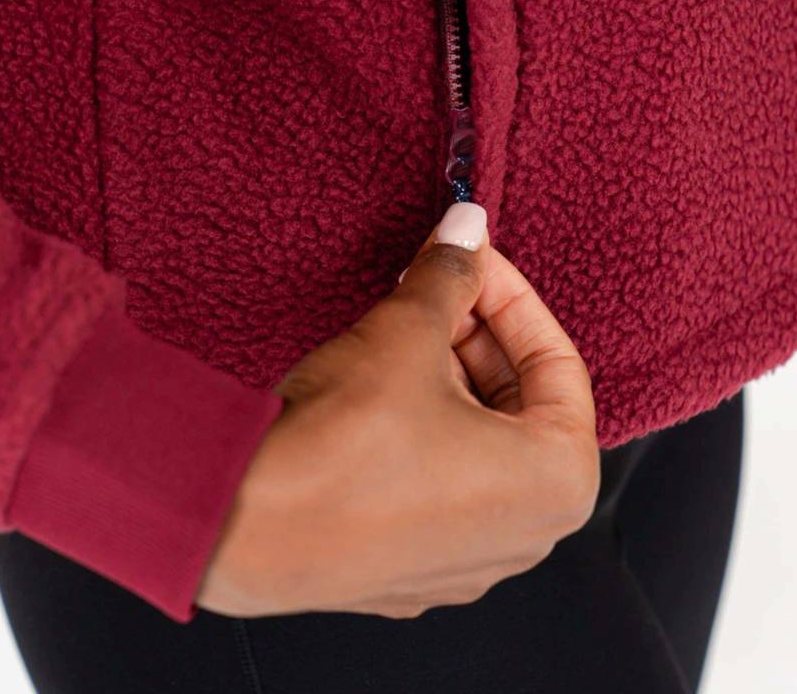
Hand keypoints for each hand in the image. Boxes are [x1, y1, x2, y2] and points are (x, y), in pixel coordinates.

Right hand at [196, 203, 598, 618]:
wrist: (237, 528)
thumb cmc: (340, 448)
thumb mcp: (407, 334)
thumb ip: (450, 275)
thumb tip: (468, 229)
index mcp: (556, 482)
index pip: (558, 363)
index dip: (511, 295)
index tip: (474, 260)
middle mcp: (525, 535)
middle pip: (518, 403)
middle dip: (474, 334)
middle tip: (434, 285)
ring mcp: (466, 559)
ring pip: (477, 441)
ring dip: (446, 375)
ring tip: (399, 329)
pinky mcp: (410, 566)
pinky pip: (439, 478)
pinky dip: (422, 425)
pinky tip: (376, 388)